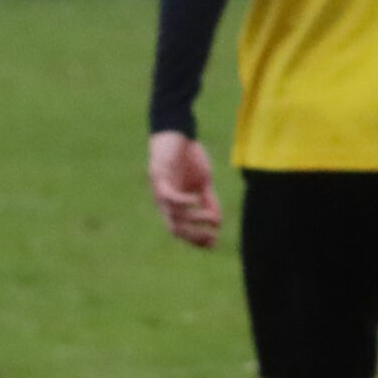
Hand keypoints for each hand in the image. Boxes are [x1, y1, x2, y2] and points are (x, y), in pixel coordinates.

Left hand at [148, 132, 222, 248]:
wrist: (177, 133)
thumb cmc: (188, 158)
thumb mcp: (203, 182)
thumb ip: (208, 201)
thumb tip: (218, 222)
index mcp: (175, 205)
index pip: (182, 229)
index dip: (196, 239)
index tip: (214, 244)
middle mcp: (165, 203)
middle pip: (175, 228)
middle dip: (194, 236)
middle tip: (212, 238)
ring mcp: (161, 191)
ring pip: (174, 215)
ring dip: (194, 219)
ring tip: (210, 218)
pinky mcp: (160, 177)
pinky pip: (169, 196)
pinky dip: (181, 201)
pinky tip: (195, 200)